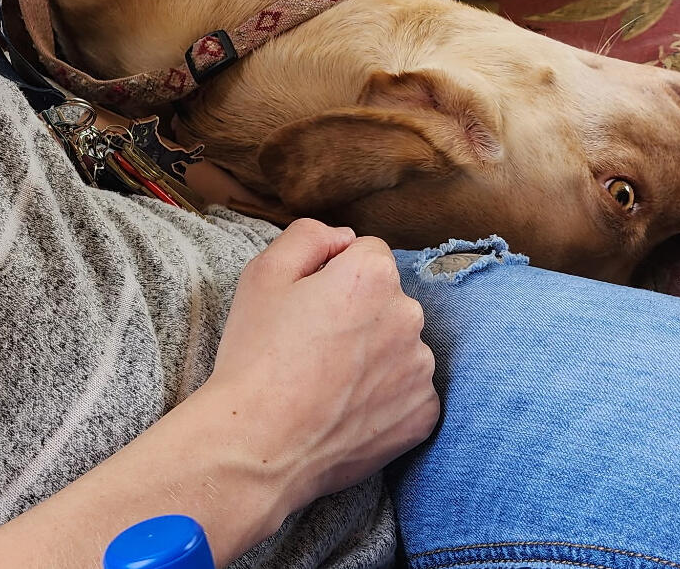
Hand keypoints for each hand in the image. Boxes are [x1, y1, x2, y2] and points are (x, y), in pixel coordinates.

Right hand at [196, 218, 438, 517]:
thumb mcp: (264, 272)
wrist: (258, 445)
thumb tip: (344, 238)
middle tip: (314, 343)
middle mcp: (408, 316)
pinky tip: (348, 407)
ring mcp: (420, 370)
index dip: (334, 274)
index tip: (309, 304)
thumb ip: (309, 235)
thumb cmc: (256, 355)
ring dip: (375, 352)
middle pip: (387, 298)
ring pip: (399, 343)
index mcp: (373, 275)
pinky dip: (386, 396)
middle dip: (359, 311)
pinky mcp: (422, 416)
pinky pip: (409, 390)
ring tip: (328, 380)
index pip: (367, 253)